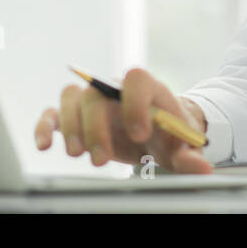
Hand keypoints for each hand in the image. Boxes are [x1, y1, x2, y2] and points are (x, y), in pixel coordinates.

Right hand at [34, 67, 213, 173]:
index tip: (141, 133)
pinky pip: (53, 113)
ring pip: (71, 98)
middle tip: (103, 160)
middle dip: (96, 128)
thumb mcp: (182, 144)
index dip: (135, 103)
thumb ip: (189, 155)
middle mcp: (115, 89)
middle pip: (96, 94)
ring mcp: (93, 100)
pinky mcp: (76, 117)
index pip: (137, 79)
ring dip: (71, 127)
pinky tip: (44, 145)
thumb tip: (202, 168)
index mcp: (147, 88)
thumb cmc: (169, 132)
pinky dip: (45, 126)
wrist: (157, 132)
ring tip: (78, 154)